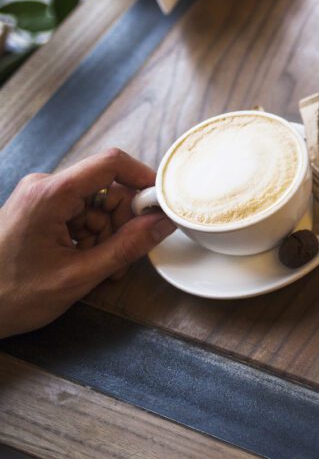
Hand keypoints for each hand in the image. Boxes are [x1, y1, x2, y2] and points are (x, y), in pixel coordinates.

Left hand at [0, 149, 175, 338]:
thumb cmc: (11, 295)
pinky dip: (91, 238)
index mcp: (50, 194)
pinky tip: (86, 263)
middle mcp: (44, 187)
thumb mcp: (79, 276)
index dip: (143, 178)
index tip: (160, 204)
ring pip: (97, 205)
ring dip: (107, 236)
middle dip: (122, 222)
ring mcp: (40, 198)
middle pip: (107, 188)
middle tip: (123, 258)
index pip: (111, 163)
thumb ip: (127, 247)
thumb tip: (163, 223)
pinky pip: (81, 214)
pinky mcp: (39, 210)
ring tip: (99, 270)